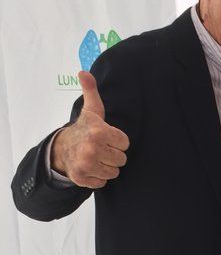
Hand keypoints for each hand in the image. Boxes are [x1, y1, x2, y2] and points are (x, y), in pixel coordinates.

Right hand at [50, 71, 129, 188]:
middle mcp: (92, 149)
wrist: (61, 149)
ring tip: (96, 157)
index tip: (106, 137)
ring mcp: (86, 165)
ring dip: (107, 166)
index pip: (125, 143)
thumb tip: (83, 72)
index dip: (117, 141)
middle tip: (101, 148)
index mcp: (99, 131)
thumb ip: (91, 91)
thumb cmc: (84, 129)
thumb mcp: (92, 110)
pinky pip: (103, 182)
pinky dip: (98, 177)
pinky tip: (91, 168)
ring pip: (114, 172)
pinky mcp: (82, 178)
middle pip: (121, 159)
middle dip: (113, 154)